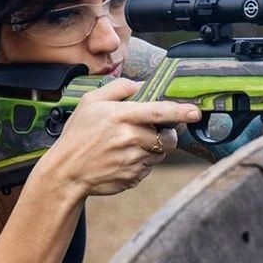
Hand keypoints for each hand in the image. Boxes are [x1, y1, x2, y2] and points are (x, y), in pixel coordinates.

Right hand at [34, 78, 199, 196]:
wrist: (66, 172)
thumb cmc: (77, 135)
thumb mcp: (90, 102)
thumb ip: (118, 88)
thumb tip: (142, 85)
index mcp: (122, 116)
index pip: (160, 112)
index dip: (181, 112)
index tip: (196, 112)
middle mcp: (130, 138)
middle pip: (167, 136)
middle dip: (167, 133)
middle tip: (153, 130)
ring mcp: (133, 160)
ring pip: (160, 153)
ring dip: (152, 148)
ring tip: (128, 145)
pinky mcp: (133, 177)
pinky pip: (148, 168)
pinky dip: (141, 162)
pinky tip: (122, 159)